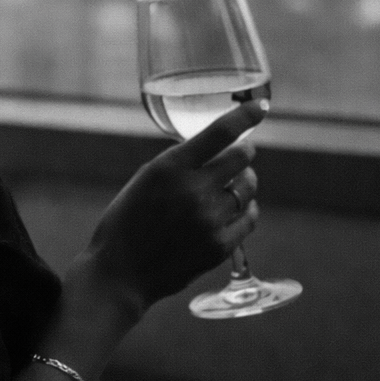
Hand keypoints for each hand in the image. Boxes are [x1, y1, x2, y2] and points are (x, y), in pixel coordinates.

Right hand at [86, 101, 261, 314]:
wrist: (120, 273)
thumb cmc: (127, 222)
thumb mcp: (145, 180)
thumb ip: (180, 164)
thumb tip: (217, 151)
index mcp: (170, 167)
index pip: (220, 132)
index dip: (244, 115)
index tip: (259, 107)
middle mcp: (194, 190)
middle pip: (241, 158)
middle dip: (243, 153)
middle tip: (240, 155)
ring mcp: (209, 219)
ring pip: (248, 188)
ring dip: (245, 182)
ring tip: (235, 185)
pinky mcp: (220, 246)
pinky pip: (250, 218)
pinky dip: (247, 210)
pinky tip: (240, 209)